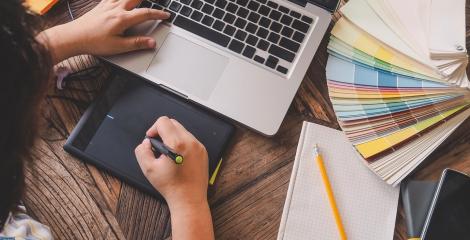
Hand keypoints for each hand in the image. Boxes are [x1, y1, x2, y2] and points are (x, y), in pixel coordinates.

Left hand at [40, 0, 169, 62]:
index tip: (166, 15)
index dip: (158, 14)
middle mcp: (116, 8)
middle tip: (157, 3)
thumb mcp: (118, 47)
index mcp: (122, 19)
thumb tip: (152, 42)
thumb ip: (137, 43)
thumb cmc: (94, 42)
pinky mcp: (100, 5)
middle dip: (148, 0)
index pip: (145, 13)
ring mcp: (107, 5)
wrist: (74, 37)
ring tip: (140, 0)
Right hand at [135, 116, 208, 206]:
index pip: (163, 122)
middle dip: (163, 131)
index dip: (153, 129)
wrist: (189, 199)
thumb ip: (142, 151)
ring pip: (182, 130)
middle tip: (158, 146)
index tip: (151, 139)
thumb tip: (147, 142)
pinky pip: (190, 139)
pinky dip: (182, 143)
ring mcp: (199, 146)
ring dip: (172, 137)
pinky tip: (178, 157)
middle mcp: (190, 142)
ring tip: (168, 153)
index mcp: (177, 144)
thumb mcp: (148, 169)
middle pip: (173, 123)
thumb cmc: (171, 186)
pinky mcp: (203, 151)